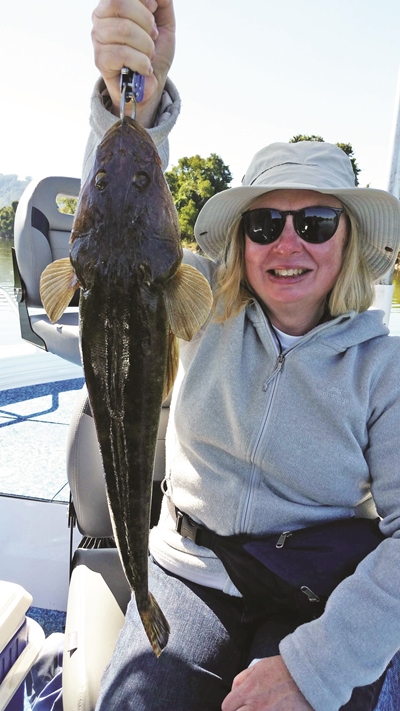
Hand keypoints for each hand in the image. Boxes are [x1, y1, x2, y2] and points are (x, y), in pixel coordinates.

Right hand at [92, 0, 174, 125]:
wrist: (151, 84)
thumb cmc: (154, 51)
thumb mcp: (164, 22)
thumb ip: (162, 2)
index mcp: (113, 5)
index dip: (143, 0)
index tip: (154, 10)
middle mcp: (100, 18)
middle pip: (119, 3)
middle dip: (145, 21)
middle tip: (153, 36)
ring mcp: (98, 39)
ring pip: (124, 29)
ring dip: (146, 45)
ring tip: (149, 55)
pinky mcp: (100, 59)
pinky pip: (122, 53)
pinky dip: (141, 62)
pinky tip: (144, 68)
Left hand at [221, 656, 313, 710]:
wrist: (308, 676)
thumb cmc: (284, 669)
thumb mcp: (258, 666)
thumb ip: (242, 679)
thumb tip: (234, 690)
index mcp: (248, 692)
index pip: (227, 707)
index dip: (231, 706)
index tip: (236, 705)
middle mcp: (255, 708)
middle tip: (246, 708)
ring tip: (260, 708)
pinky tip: (271, 710)